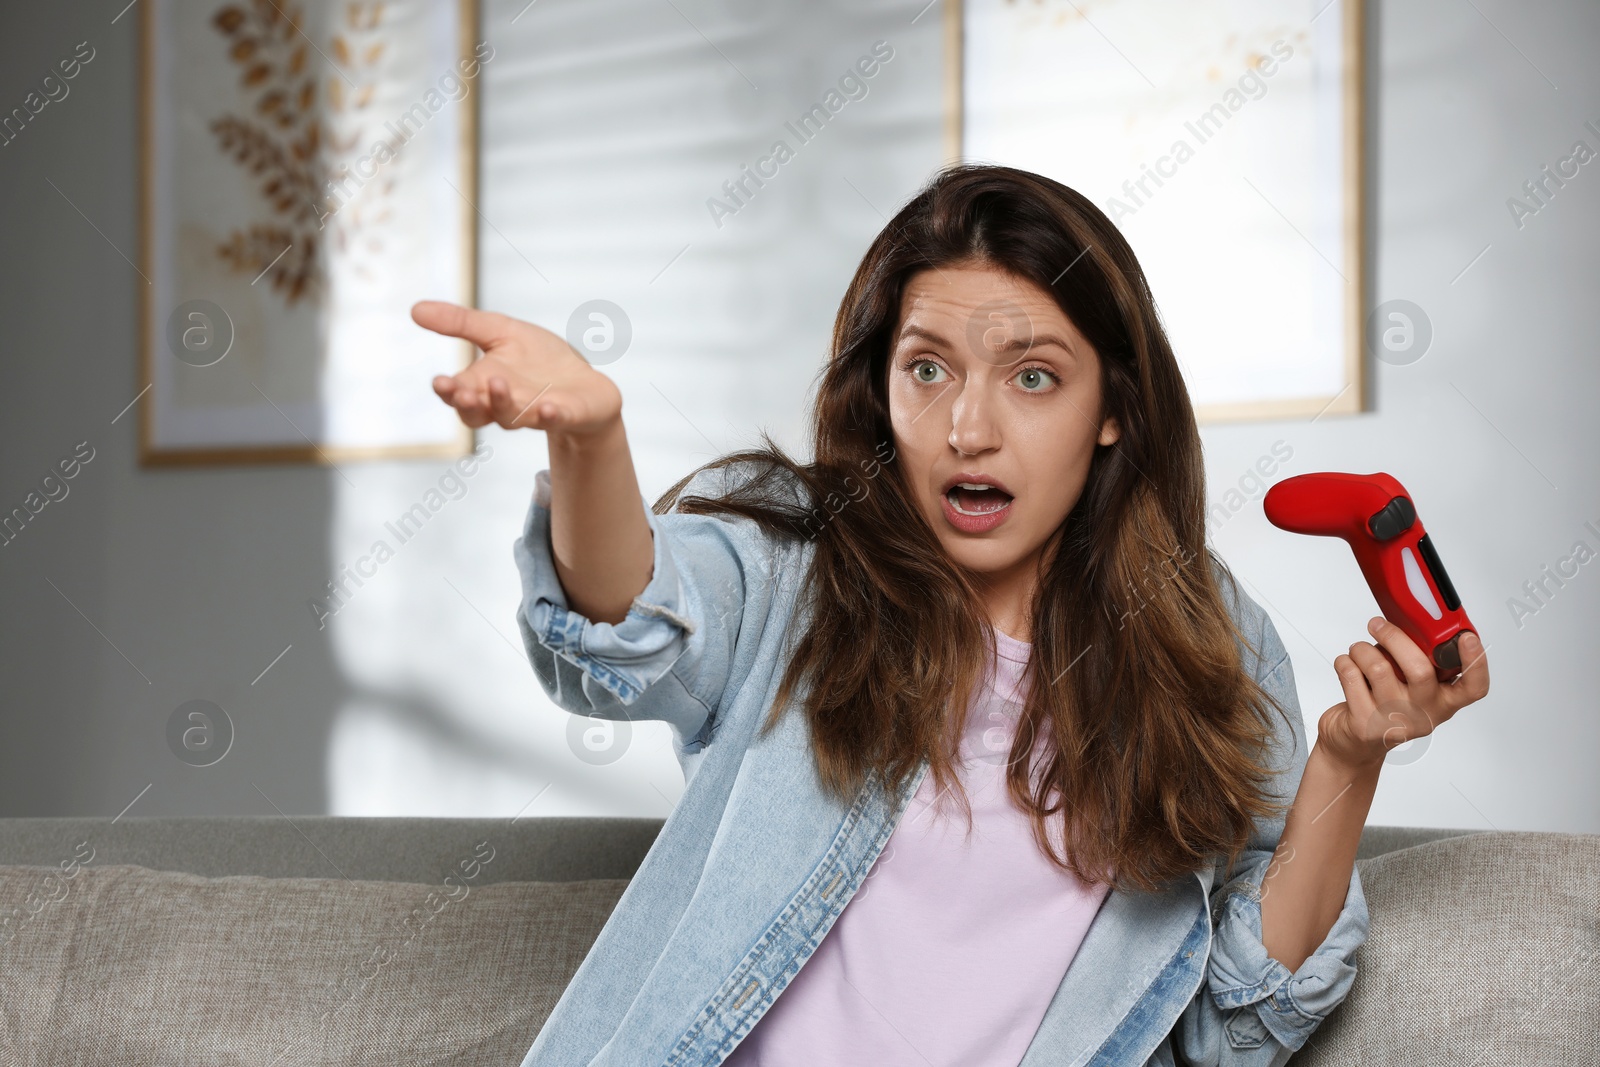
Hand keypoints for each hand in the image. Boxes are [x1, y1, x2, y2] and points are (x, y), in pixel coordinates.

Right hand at [411, 300, 621, 436]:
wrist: (584, 385)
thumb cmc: (538, 360)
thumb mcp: (500, 332)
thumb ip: (461, 323)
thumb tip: (415, 309)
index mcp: (483, 386)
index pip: (458, 393)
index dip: (448, 391)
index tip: (440, 381)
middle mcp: (504, 405)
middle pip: (477, 413)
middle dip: (468, 404)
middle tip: (462, 392)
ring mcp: (534, 413)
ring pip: (512, 417)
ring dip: (502, 403)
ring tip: (498, 383)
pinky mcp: (565, 415)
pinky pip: (555, 420)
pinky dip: (550, 416)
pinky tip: (548, 408)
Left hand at [1316, 617, 1489, 773]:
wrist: (1353, 745)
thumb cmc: (1383, 706)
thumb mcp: (1410, 687)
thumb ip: (1419, 661)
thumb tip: (1413, 624)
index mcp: (1443, 701)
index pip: (1474, 687)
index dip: (1476, 661)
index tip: (1466, 636)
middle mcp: (1423, 714)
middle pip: (1419, 669)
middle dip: (1394, 637)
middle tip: (1377, 624)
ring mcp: (1394, 722)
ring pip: (1379, 668)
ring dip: (1362, 649)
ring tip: (1358, 650)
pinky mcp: (1364, 724)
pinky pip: (1351, 677)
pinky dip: (1344, 662)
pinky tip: (1347, 665)